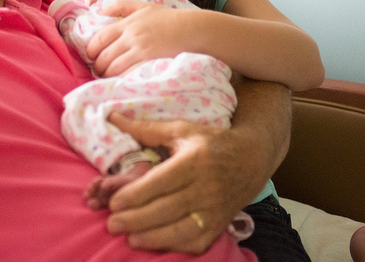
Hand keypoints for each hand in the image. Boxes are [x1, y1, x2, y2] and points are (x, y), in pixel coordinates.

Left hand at [86, 1, 198, 76]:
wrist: (191, 29)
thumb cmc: (168, 18)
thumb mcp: (144, 6)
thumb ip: (121, 6)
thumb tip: (100, 10)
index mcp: (127, 23)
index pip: (99, 38)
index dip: (91, 50)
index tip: (91, 56)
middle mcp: (131, 36)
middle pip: (104, 55)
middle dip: (97, 66)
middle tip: (98, 70)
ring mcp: (140, 50)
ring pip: (113, 67)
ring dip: (106, 74)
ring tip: (107, 77)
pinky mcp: (150, 61)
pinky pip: (128, 73)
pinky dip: (120, 79)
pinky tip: (120, 80)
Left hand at [104, 113, 265, 253]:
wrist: (252, 159)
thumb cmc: (211, 142)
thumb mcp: (182, 130)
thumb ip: (146, 128)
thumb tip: (112, 117)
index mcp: (194, 160)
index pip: (161, 182)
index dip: (135, 195)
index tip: (114, 202)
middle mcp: (206, 187)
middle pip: (167, 209)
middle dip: (136, 219)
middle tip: (112, 224)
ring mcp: (215, 209)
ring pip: (181, 230)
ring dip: (153, 237)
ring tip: (129, 238)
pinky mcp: (219, 225)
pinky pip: (196, 242)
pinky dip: (175, 246)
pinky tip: (154, 243)